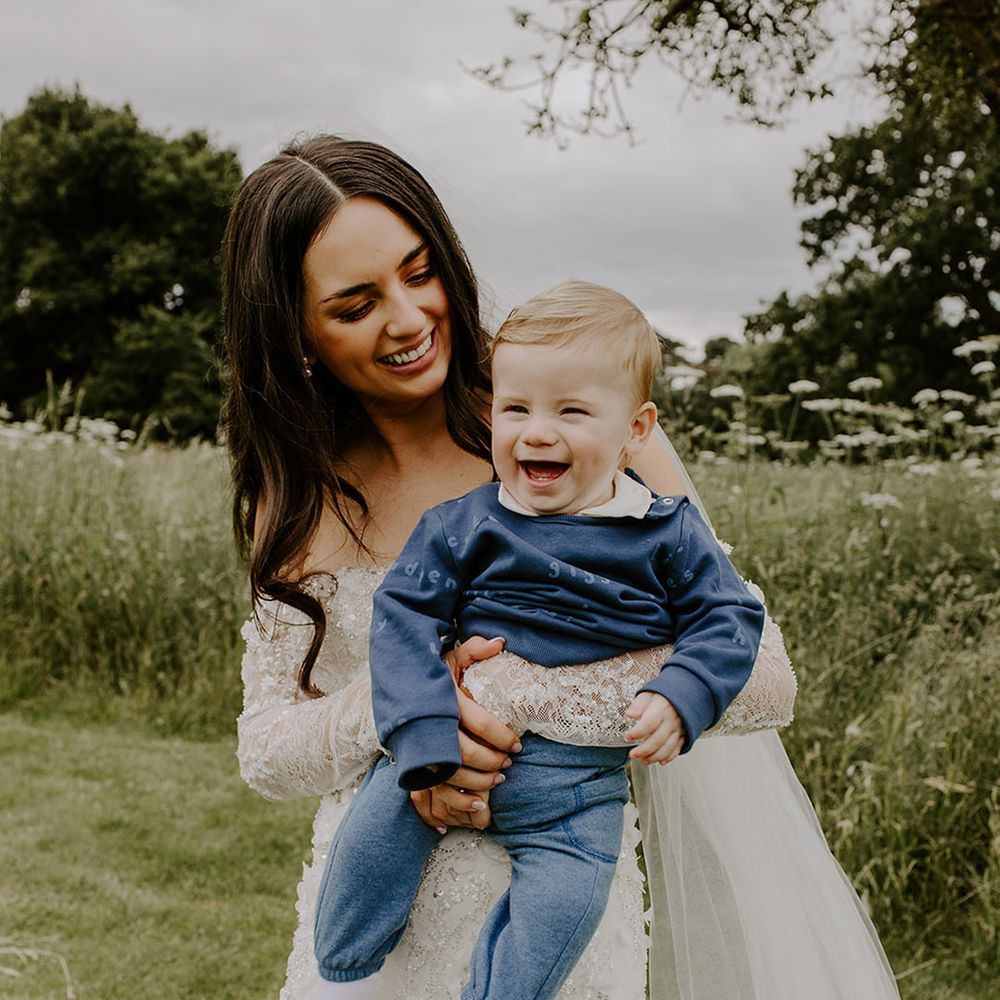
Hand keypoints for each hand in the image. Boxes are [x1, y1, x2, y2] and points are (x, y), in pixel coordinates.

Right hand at [411, 636, 520, 832]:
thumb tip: (501, 643)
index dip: (503, 736)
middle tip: (509, 763)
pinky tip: (475, 804)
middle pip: (466, 753)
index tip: (517, 744)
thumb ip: (475, 649)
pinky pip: (431, 794)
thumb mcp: (450, 658)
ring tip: (497, 780)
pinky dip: (455, 804)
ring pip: (451, 776)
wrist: (393, 688)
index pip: (480, 723)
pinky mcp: (410, 765)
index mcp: (444, 700)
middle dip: (492, 762)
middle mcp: (429, 725)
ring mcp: (417, 748)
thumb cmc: (428, 675)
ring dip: (479, 783)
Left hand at [625, 691, 685, 764]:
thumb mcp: (650, 691)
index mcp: (663, 707)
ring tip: (643, 761)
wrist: (688, 691)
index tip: (627, 736)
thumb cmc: (665, 692)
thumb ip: (639, 703)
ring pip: (668, 746)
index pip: (649, 722)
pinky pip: (678, 748)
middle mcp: (672, 719)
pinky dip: (669, 756)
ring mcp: (680, 728)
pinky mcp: (685, 734)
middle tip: (632, 754)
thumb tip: (630, 714)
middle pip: (658, 738)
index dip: (637, 732)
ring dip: (655, 756)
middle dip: (644, 750)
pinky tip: (660, 761)